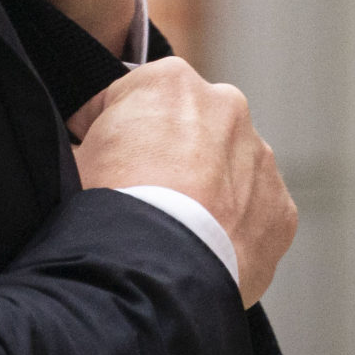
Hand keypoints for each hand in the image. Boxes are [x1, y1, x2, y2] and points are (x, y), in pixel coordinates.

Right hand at [74, 59, 297, 307]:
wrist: (154, 273)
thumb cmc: (109, 208)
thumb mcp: (73, 156)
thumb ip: (88, 137)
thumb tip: (85, 148)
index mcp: (171, 81)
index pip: (135, 97)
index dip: (112, 130)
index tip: (102, 159)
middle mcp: (226, 107)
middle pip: (191, 127)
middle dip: (171, 154)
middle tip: (142, 197)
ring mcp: (260, 158)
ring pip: (229, 169)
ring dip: (207, 190)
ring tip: (174, 231)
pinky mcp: (280, 208)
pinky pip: (254, 213)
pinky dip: (233, 228)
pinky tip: (203, 250)